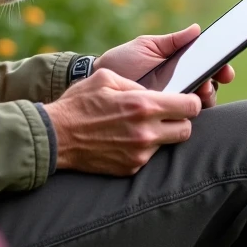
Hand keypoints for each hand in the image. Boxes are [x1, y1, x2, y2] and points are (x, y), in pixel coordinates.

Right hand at [43, 68, 202, 174]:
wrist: (55, 137)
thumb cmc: (78, 103)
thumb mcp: (106, 78)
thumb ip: (136, 83)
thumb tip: (153, 92)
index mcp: (143, 105)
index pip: (190, 107)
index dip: (191, 102)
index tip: (185, 101)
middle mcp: (146, 132)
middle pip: (187, 130)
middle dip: (181, 120)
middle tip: (167, 115)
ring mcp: (139, 153)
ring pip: (169, 144)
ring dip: (161, 135)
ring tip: (141, 126)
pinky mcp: (131, 168)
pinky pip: (149, 157)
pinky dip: (143, 148)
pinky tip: (125, 139)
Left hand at [94, 24, 235, 107]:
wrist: (99, 82)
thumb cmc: (123, 61)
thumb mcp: (147, 47)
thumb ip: (172, 41)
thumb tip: (196, 29)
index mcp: (181, 67)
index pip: (208, 69)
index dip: (221, 70)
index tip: (225, 70)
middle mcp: (181, 87)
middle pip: (208, 89)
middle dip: (214, 86)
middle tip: (207, 84)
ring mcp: (171, 105)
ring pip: (198, 107)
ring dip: (203, 100)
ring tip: (198, 93)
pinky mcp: (160, 120)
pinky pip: (179, 121)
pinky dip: (186, 116)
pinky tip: (185, 110)